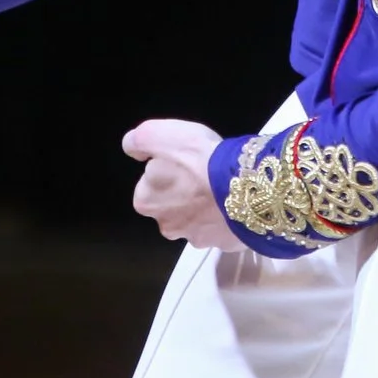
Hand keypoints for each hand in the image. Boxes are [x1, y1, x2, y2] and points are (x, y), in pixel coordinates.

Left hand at [121, 118, 239, 249]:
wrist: (244, 185)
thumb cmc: (197, 159)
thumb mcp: (157, 134)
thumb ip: (137, 141)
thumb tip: (132, 149)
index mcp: (145, 202)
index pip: (149, 184)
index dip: (165, 170)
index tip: (182, 161)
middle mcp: (166, 226)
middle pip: (171, 205)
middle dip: (183, 193)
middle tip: (202, 173)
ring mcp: (196, 238)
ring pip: (195, 219)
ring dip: (204, 207)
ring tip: (221, 187)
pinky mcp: (223, 243)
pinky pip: (220, 228)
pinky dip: (224, 217)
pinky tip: (235, 201)